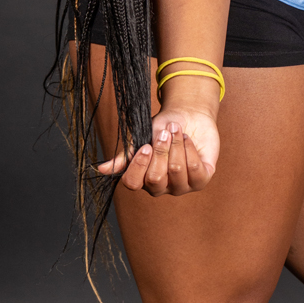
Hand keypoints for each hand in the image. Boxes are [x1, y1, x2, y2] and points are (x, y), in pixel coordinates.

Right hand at [97, 103, 219, 194]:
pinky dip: (189, 148)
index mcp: (143, 179)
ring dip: (176, 145)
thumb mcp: (141, 139)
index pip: (133, 184)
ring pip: (176, 171)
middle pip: (156, 178)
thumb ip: (126, 156)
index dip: (139, 165)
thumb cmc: (162, 129)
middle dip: (161, 151)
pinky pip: (195, 168)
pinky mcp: (202, 179)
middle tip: (165, 132)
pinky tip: (188, 138)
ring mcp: (182, 186)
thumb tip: (102, 169)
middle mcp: (162, 187)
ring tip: (176, 130)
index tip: (146, 145)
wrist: (187, 116)